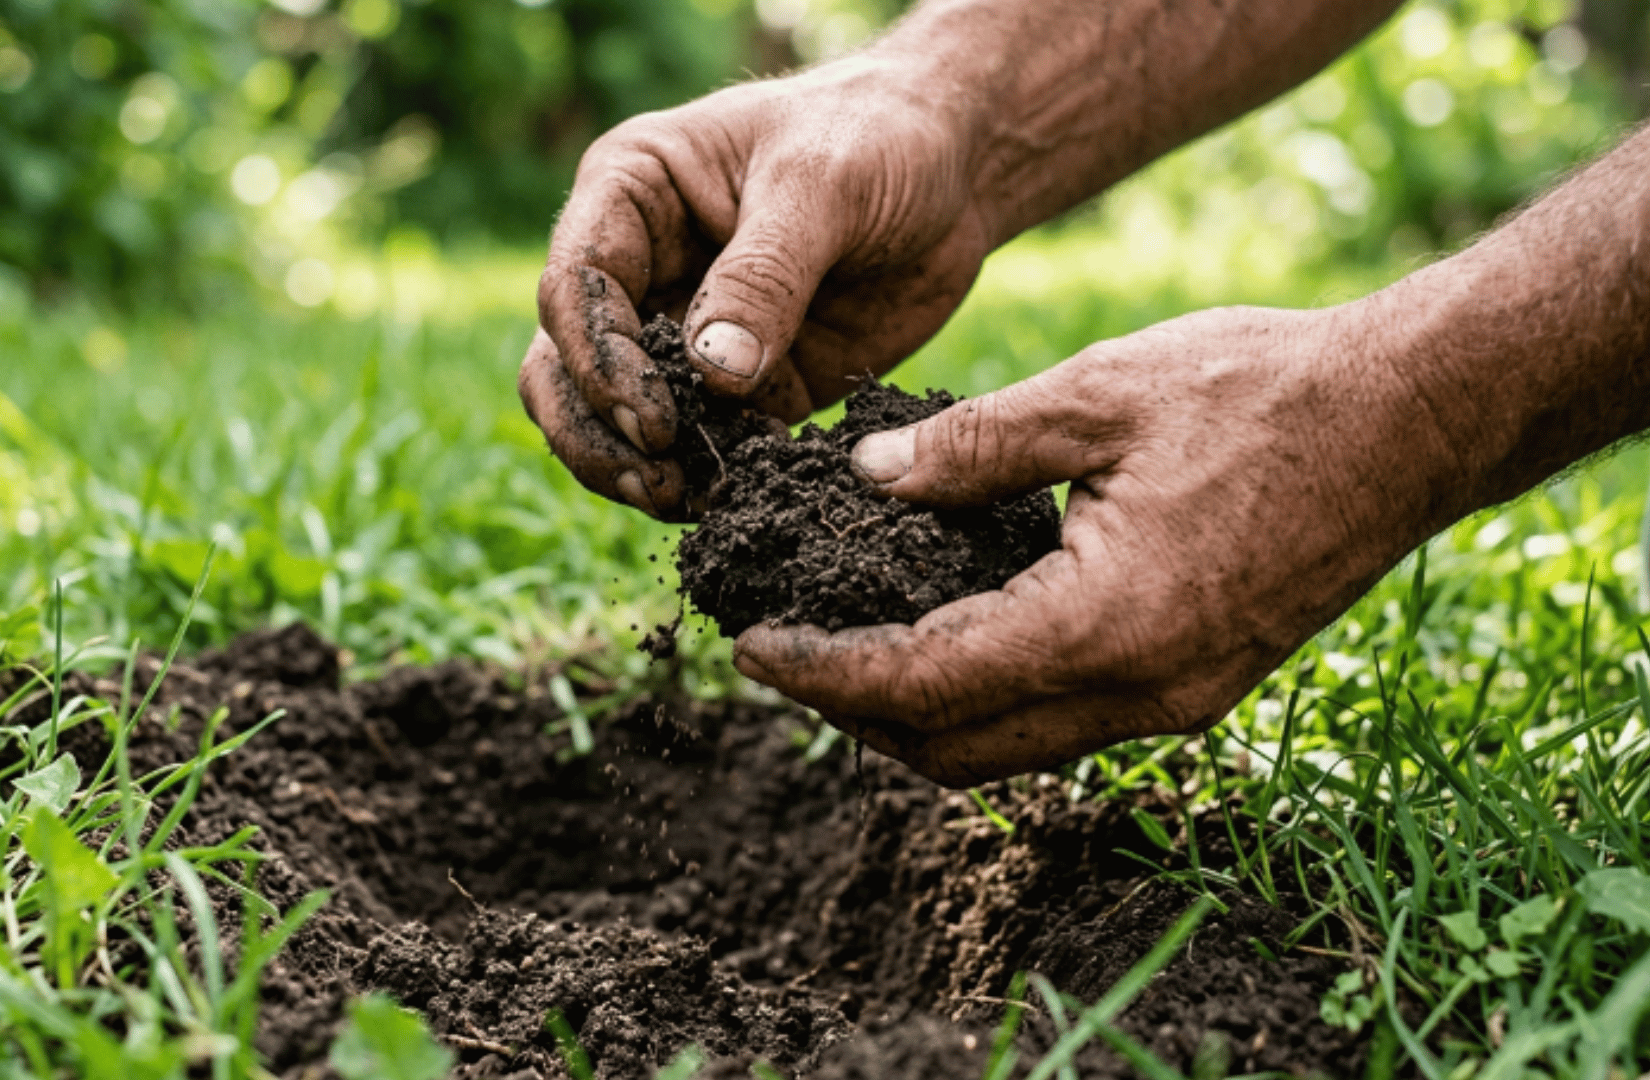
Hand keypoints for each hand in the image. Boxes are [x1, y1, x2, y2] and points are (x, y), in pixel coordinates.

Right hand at [516, 55, 998, 518]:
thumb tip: (711, 375)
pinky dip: (708, 478)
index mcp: (630, 192)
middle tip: (654, 480)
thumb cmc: (879, 136)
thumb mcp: (823, 184)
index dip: (597, 360)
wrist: (958, 168)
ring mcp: (682, 334)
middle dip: (596, 432)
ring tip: (686, 501)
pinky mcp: (741, 389)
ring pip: (613, 419)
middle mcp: (639, 268)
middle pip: (565, 367)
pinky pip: (700, 446)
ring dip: (635, 468)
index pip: (574, 287)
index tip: (653, 418)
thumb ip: (765, 275)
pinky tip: (747, 498)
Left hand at [734, 304, 1465, 785]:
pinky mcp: (1194, 686)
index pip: (923, 688)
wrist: (1411, 418)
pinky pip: (1059, 724)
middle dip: (855, 713)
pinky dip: (984, 699)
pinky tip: (945, 634)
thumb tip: (865, 482)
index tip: (754, 648)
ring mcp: (1174, 702)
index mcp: (1105, 626)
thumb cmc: (1261, 392)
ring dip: (916, 716)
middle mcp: (1139, 692)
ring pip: (1008, 750)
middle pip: (954, 749)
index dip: (824, 677)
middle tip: (784, 653)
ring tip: (846, 649)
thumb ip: (971, 447)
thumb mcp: (1096, 394)